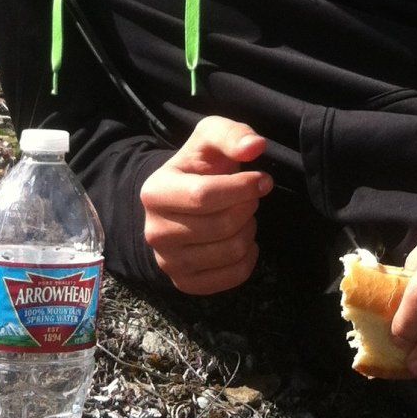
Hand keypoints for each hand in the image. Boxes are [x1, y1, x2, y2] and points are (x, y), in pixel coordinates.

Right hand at [139, 117, 271, 294]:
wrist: (184, 198)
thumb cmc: (200, 165)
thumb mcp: (210, 137)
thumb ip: (232, 134)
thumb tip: (255, 146)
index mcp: (154, 192)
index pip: (204, 196)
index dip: (242, 187)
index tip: (262, 179)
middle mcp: (154, 232)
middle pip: (221, 225)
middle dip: (248, 207)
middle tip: (249, 197)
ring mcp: (168, 262)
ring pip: (230, 251)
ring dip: (249, 229)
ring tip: (243, 216)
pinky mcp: (185, 283)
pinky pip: (233, 277)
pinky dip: (249, 257)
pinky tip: (242, 239)